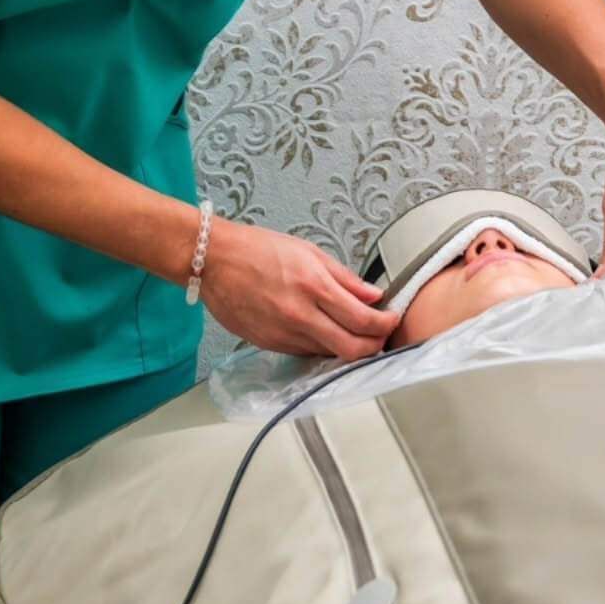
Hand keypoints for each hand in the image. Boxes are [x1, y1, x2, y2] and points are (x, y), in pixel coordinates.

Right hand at [196, 218, 400, 360]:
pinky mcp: (270, 344)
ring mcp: (284, 335)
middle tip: (380, 336)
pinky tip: (322, 330)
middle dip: (374, 346)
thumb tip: (373, 295)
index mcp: (314, 287)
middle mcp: (301, 316)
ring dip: (347, 346)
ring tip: (352, 330)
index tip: (391, 320)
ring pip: (329, 354)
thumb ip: (345, 278)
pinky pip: (305, 352)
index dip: (386, 325)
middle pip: (352, 349)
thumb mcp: (309, 252)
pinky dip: (320, 344)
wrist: (213, 261)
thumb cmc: (257, 249)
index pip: (364, 320)